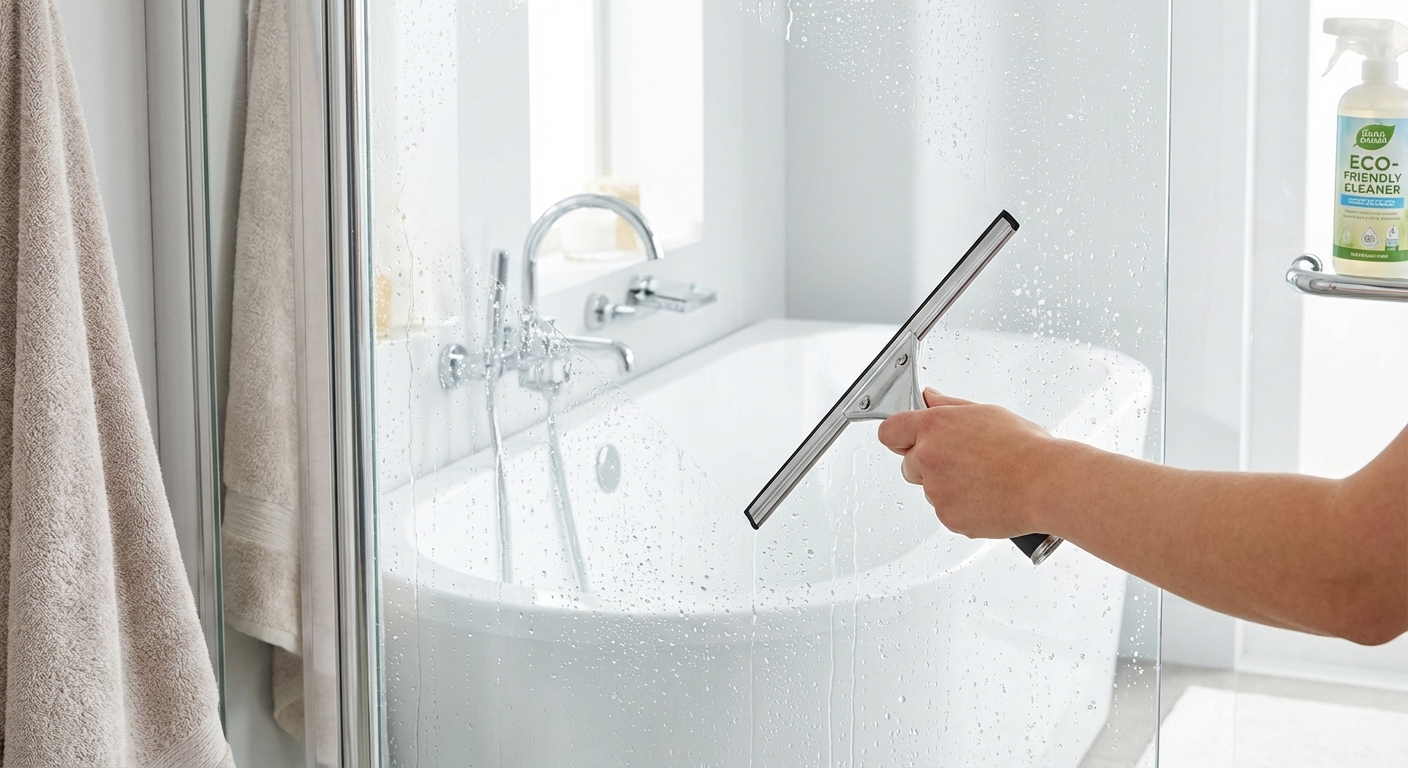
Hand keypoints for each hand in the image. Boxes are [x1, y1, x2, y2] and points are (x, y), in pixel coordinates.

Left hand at [876, 388, 1060, 538]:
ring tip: (984, 479)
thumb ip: (948, 406)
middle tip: (963, 461)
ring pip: (931, 490)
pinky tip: (987, 496)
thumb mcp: (986, 412)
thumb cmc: (1026, 448)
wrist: (1048, 485)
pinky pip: (947, 512)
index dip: (900, 435)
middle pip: (909, 464)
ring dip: (949, 486)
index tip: (908, 438)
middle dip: (928, 464)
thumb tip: (929, 398)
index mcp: (935, 426)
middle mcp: (929, 458)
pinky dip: (963, 508)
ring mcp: (937, 491)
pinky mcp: (949, 518)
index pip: (890, 431)